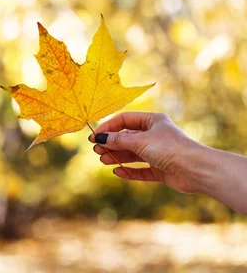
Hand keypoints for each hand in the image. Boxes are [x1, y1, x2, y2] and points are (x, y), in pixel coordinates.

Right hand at [88, 112, 205, 193]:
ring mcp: (158, 153)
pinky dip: (129, 170)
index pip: (124, 120)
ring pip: (132, 154)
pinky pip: (141, 170)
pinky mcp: (161, 170)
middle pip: (127, 138)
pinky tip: (117, 171)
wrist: (197, 170)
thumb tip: (100, 138)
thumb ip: (118, 140)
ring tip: (104, 160)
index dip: (108, 128)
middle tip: (97, 150)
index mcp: (152, 121)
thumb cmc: (170, 148)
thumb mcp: (140, 141)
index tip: (94, 136)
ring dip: (117, 156)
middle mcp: (155, 135)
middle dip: (111, 144)